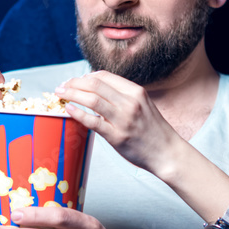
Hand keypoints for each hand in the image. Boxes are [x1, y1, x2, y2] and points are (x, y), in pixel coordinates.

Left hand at [56, 71, 179, 175]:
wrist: (167, 152)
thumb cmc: (152, 130)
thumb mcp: (143, 105)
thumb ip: (122, 96)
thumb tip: (96, 88)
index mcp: (136, 92)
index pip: (105, 76)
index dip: (85, 76)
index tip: (74, 81)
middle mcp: (130, 102)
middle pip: (95, 85)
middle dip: (74, 83)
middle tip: (61, 86)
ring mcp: (124, 119)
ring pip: (92, 100)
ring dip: (72, 94)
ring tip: (60, 94)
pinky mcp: (117, 136)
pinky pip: (93, 122)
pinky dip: (78, 113)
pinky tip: (69, 110)